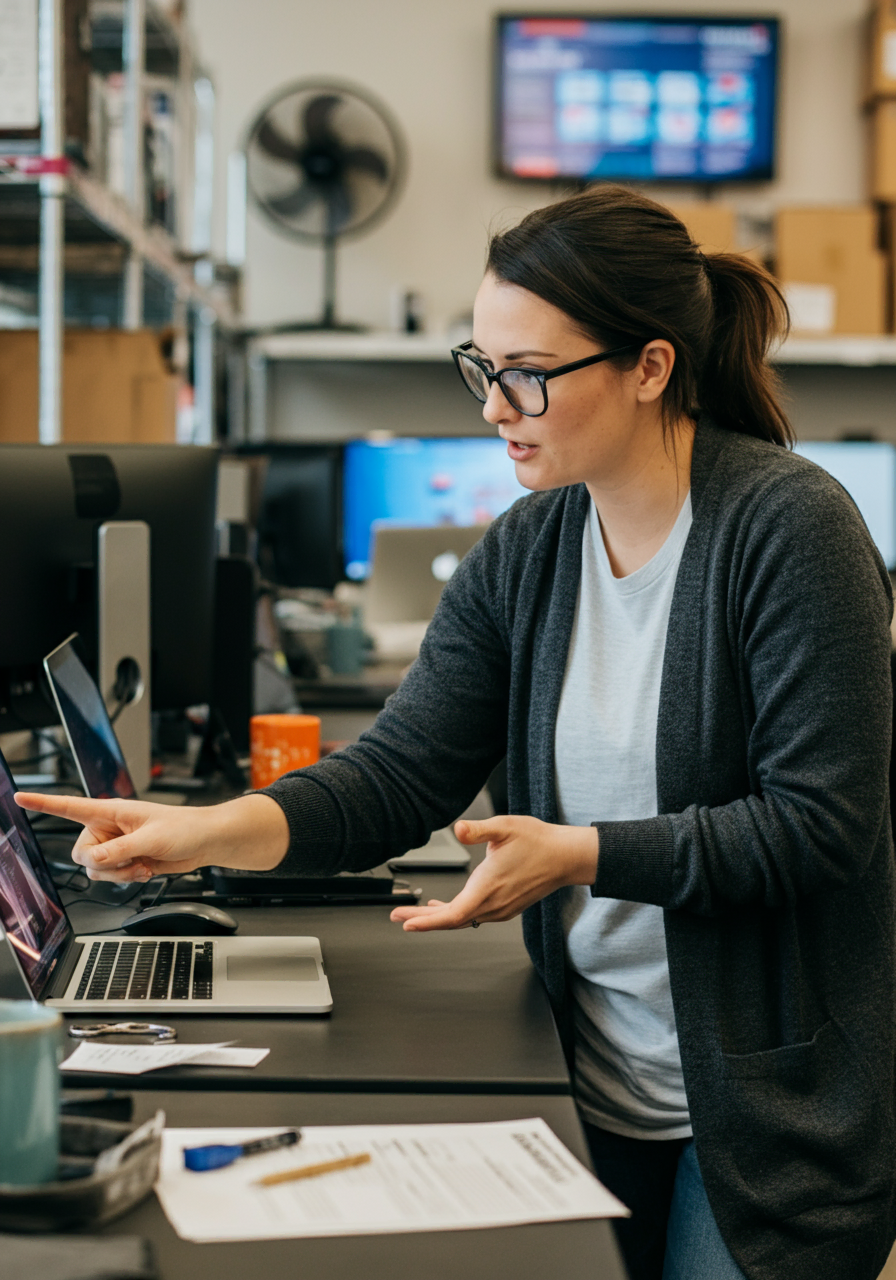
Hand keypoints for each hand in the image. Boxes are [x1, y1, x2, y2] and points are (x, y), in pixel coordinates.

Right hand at [14, 791, 289, 882]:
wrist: (206, 842)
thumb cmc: (186, 828)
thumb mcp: (150, 839)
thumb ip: (118, 850)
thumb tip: (91, 860)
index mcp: (112, 811)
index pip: (71, 806)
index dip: (45, 803)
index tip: (21, 796)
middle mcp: (109, 828)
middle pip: (81, 853)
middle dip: (103, 863)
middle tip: (129, 859)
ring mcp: (117, 846)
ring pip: (94, 870)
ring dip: (118, 874)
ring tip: (142, 863)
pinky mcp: (126, 861)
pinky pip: (111, 877)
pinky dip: (126, 879)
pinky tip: (145, 870)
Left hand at [390, 815, 597, 931]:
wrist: (566, 857)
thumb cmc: (538, 841)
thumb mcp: (505, 827)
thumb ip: (478, 829)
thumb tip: (457, 829)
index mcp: (489, 887)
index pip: (453, 914)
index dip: (427, 921)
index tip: (406, 923)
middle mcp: (494, 904)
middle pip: (452, 921)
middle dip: (423, 920)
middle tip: (398, 916)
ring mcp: (501, 909)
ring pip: (463, 919)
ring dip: (438, 918)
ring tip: (414, 912)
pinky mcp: (506, 907)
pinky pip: (474, 916)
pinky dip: (455, 914)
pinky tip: (444, 906)